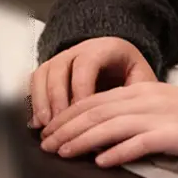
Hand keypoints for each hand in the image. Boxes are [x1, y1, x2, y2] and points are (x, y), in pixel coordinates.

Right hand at [27, 36, 154, 129]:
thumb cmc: (132, 75)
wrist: (123, 63)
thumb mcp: (142, 82)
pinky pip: (36, 80)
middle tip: (61, 126)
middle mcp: (80, 49)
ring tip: (46, 127)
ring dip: (43, 101)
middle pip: (60, 68)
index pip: (87, 63)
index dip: (81, 89)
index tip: (83, 115)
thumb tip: (118, 128)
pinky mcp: (52, 69)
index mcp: (106, 48)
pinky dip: (35, 101)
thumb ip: (134, 99)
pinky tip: (38, 123)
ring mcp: (63, 57)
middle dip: (58, 99)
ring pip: (45, 73)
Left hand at [41, 79, 177, 166]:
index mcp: (142, 90)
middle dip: (65, 128)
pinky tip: (101, 162)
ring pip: (109, 126)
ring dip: (81, 140)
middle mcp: (145, 99)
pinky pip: (137, 143)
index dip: (68, 115)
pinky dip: (116, 152)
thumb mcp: (164, 108)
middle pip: (95, 111)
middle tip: (45, 144)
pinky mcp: (172, 135)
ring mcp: (158, 116)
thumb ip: (136, 117)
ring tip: (62, 153)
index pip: (94, 100)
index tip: (49, 129)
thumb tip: (105, 135)